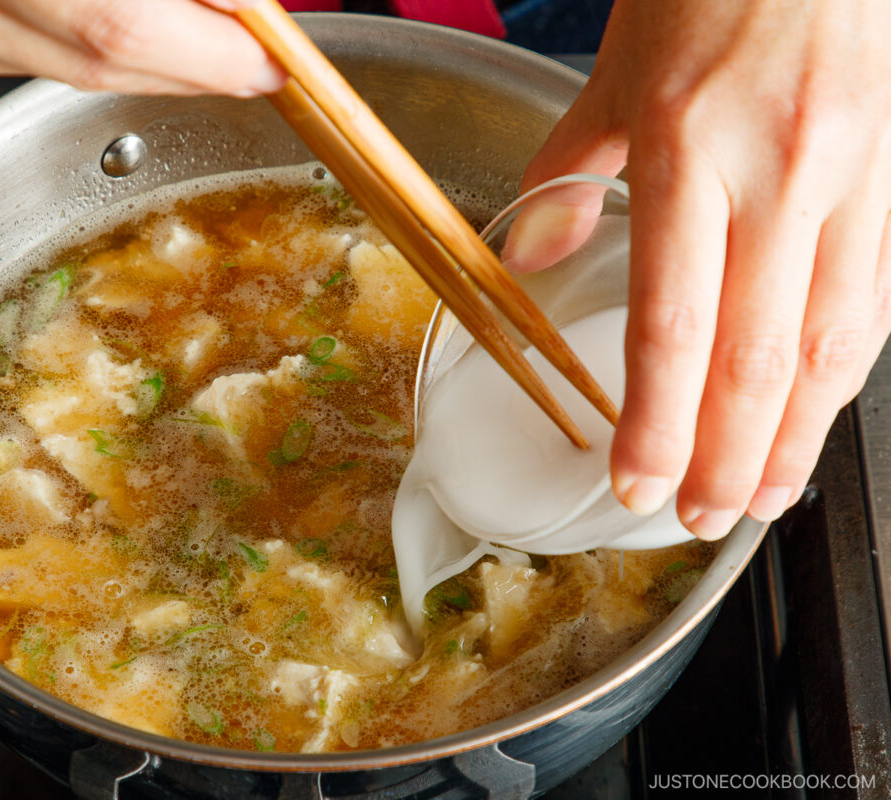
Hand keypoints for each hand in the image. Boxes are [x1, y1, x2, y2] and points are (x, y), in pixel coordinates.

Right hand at [0, 0, 283, 95]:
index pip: (116, 10)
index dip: (206, 41)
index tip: (272, 42)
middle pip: (102, 51)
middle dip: (200, 63)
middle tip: (262, 57)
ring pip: (70, 71)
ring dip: (156, 62)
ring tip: (212, 44)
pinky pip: (27, 62)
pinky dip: (93, 48)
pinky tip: (130, 32)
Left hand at [519, 0, 890, 538]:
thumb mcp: (613, 72)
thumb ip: (567, 173)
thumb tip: (532, 254)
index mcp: (687, 151)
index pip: (672, 326)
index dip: (657, 424)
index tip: (636, 484)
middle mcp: (778, 175)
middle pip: (756, 358)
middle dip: (728, 458)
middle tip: (701, 521)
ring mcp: (848, 180)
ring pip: (830, 343)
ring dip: (796, 438)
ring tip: (762, 499)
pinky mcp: (889, 182)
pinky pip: (870, 299)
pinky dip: (839, 374)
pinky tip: (813, 417)